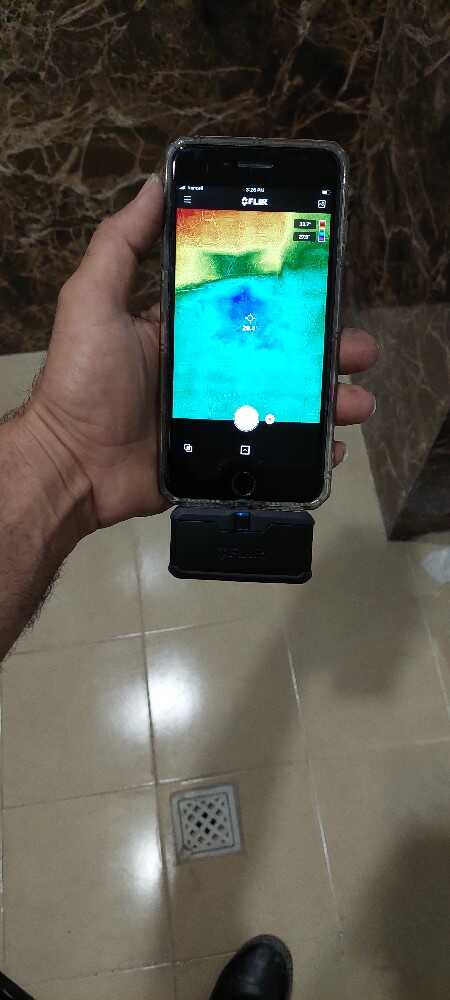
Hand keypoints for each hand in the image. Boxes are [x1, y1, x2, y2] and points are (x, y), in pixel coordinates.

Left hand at [24, 176, 377, 530]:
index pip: (249, 303)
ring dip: (331, 398)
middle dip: (327, 348)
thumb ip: (121, 244)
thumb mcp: (93, 300)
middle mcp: (209, 368)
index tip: (326, 282)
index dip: (290, 294)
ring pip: (290, 401)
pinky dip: (309, 449)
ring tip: (355, 401)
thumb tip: (154, 184)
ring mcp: (219, 413)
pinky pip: (276, 450)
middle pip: (282, 352)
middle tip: (357, 350)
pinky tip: (331, 446)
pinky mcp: (224, 454)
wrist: (73, 465)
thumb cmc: (80, 381)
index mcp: (186, 328)